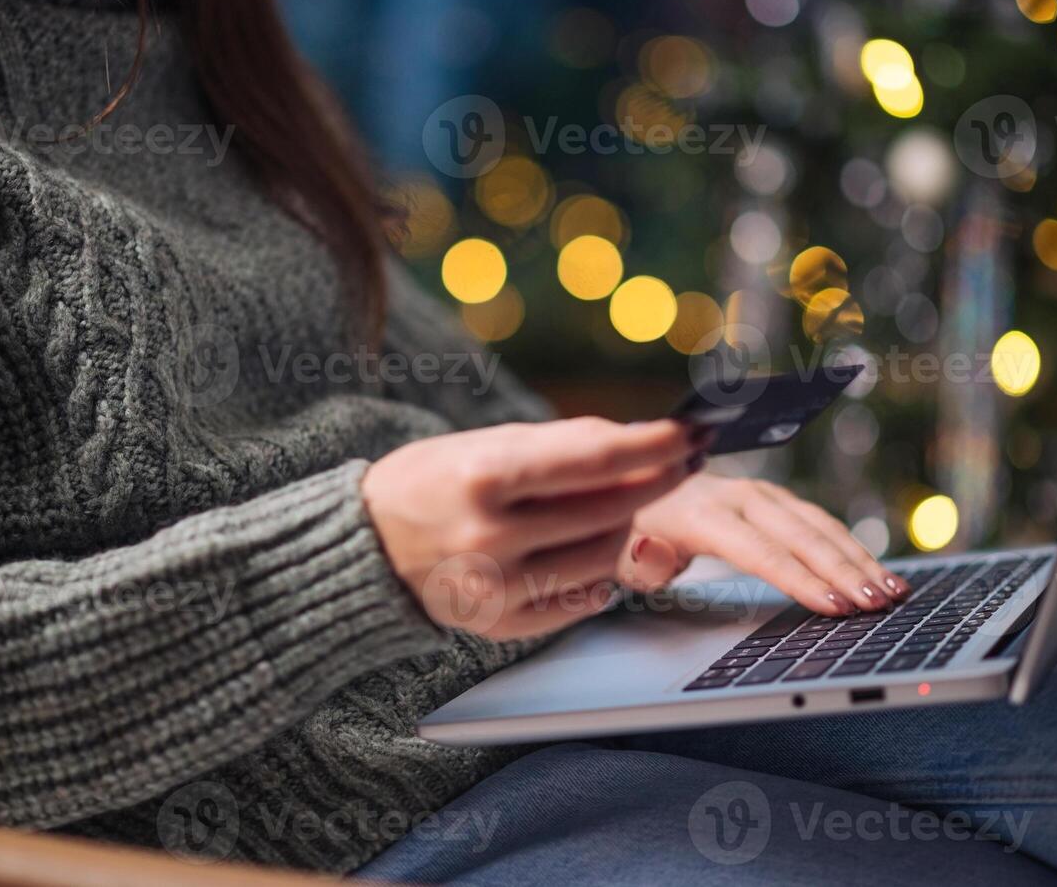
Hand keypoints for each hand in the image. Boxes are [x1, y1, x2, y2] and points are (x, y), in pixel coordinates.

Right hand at [362, 417, 701, 639]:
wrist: (365, 547)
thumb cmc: (429, 482)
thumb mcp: (483, 445)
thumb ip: (559, 446)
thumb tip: (639, 441)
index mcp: (484, 475)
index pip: (596, 459)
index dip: (655, 444)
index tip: (691, 431)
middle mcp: (491, 535)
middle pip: (612, 508)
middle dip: (657, 480)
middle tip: (678, 460)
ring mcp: (497, 588)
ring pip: (606, 555)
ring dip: (625, 524)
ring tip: (609, 504)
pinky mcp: (502, 625)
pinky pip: (583, 599)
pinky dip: (597, 572)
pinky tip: (581, 547)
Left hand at [620, 473, 910, 616]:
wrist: (636, 486)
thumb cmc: (629, 532)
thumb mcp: (618, 554)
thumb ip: (641, 563)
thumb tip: (659, 555)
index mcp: (701, 514)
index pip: (760, 552)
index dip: (800, 581)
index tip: (835, 607)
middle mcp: (737, 496)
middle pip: (800, 536)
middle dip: (845, 571)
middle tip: (880, 604)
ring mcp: (759, 494)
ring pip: (817, 525)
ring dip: (858, 557)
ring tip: (893, 592)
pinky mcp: (773, 499)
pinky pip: (817, 521)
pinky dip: (850, 546)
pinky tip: (874, 570)